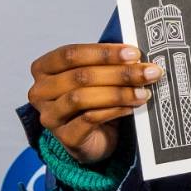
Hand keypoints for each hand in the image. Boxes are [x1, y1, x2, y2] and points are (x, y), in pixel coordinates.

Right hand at [27, 43, 161, 163]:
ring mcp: (50, 116)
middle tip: (149, 73)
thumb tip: (136, 55)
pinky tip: (131, 107)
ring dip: (119, 93)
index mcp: (44, 69)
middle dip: (120, 73)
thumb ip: (108, 63)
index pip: (70, 54)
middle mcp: (40, 91)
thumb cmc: (94, 99)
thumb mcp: (98, 76)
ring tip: (144, 92)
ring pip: (82, 98)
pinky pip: (89, 119)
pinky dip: (114, 110)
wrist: (94, 137)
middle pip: (80, 76)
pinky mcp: (64, 136)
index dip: (104, 52)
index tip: (134, 53)